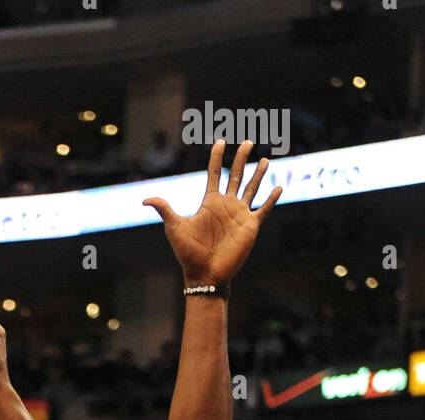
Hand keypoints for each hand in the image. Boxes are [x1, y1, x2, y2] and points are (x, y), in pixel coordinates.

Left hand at [143, 140, 280, 286]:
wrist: (205, 274)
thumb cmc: (189, 253)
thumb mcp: (174, 227)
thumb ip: (164, 209)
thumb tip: (145, 200)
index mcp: (210, 202)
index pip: (215, 173)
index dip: (216, 157)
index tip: (220, 141)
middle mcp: (226, 205)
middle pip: (236, 174)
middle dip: (241, 157)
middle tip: (247, 141)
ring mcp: (240, 214)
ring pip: (251, 188)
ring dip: (259, 173)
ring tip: (265, 159)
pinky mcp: (250, 226)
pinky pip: (264, 209)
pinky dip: (272, 199)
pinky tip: (279, 187)